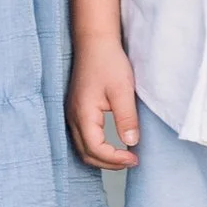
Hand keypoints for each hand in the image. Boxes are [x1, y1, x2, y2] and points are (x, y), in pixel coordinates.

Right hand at [69, 38, 140, 168]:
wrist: (95, 42)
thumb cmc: (108, 62)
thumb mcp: (122, 90)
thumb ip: (126, 118)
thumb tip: (131, 143)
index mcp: (83, 114)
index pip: (95, 149)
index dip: (115, 159)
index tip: (134, 158)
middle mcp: (73, 117)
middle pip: (86, 153)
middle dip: (108, 163)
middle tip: (131, 162)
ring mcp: (73, 114)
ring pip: (83, 148)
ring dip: (102, 157)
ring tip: (124, 156)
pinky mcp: (77, 110)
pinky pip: (83, 138)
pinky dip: (96, 148)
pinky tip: (112, 145)